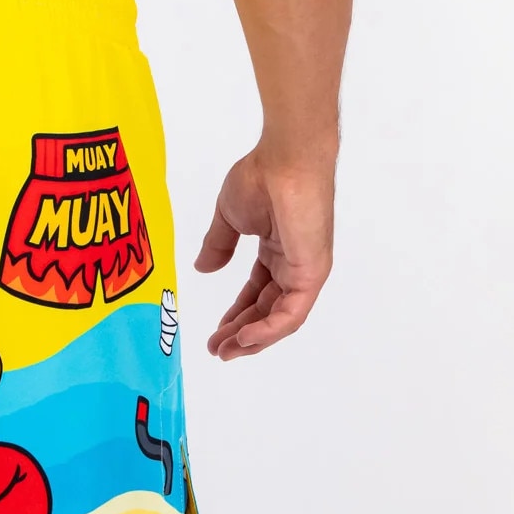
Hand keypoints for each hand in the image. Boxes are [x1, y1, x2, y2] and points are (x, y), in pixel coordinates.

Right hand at [193, 146, 333, 358]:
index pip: (257, 291)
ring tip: (226, 351)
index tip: (215, 331)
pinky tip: (245, 339)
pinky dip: (269, 330)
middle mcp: (293, 264)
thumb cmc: (259, 178)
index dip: (236, 313)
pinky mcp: (311, 274)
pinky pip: (291, 313)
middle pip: (267, 309)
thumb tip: (202, 269)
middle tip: (217, 350)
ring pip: (280, 318)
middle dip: (241, 332)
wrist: (285, 161)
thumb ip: (218, 245)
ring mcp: (305, 271)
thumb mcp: (228, 217)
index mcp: (276, 249)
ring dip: (253, 339)